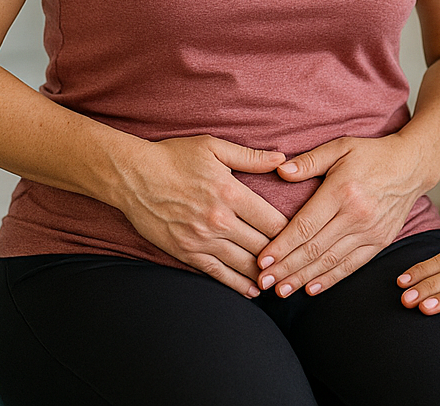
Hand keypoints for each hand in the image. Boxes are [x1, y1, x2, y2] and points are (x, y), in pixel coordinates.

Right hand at [115, 135, 288, 297]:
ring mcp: (202, 239)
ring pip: (244, 264)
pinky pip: (217, 274)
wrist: (131, 176)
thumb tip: (282, 160)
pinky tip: (252, 291)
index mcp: (231, 192)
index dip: (294, 232)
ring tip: (283, 282)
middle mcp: (220, 220)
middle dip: (284, 257)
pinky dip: (237, 285)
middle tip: (302, 265)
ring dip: (265, 275)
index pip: (273, 220)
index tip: (307, 237)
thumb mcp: (213, 146)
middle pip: (263, 246)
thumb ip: (250, 157)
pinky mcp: (186, 253)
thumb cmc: (173, 156)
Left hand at [256, 134, 430, 297]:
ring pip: (331, 261)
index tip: (262, 260)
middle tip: (263, 282)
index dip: (282, 246)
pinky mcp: (381, 241)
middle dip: (286, 268)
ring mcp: (371, 231)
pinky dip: (331, 279)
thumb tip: (280, 172)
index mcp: (342, 191)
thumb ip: (309, 161)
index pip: (305, 226)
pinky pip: (352, 265)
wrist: (412, 165)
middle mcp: (356, 214)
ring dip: (303, 278)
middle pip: (314, 248)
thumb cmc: (372, 154)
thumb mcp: (340, 146)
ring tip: (282, 290)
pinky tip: (312, 288)